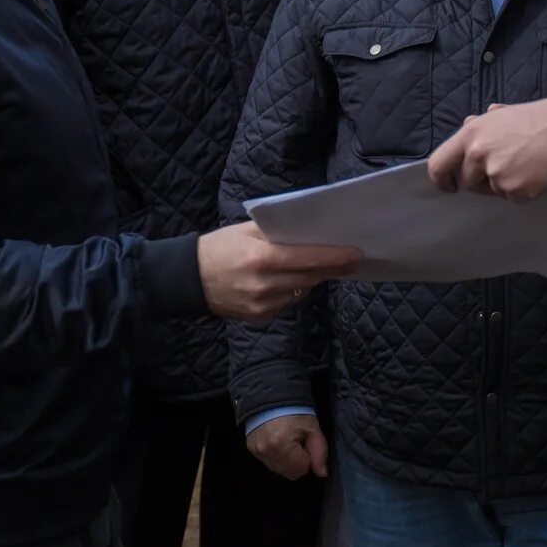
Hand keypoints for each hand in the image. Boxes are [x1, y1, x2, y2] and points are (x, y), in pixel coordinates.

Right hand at [197, 224, 359, 322]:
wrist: (191, 279)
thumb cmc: (221, 247)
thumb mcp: (247, 230)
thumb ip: (278, 232)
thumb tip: (313, 232)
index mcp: (261, 257)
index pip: (307, 258)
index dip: (335, 257)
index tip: (356, 253)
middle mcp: (264, 284)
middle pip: (310, 276)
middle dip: (332, 267)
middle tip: (350, 259)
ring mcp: (262, 304)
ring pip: (302, 290)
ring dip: (313, 278)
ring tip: (320, 265)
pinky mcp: (260, 317)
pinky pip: (288, 301)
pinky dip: (293, 289)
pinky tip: (288, 279)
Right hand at [247, 414, 329, 480]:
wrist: (271, 394)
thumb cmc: (295, 409)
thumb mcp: (312, 427)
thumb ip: (320, 451)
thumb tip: (322, 473)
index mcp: (282, 445)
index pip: (302, 469)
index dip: (308, 457)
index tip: (306, 442)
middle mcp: (266, 451)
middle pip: (289, 473)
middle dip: (298, 462)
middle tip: (298, 443)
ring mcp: (257, 451)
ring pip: (279, 470)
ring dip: (287, 461)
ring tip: (288, 441)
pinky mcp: (251, 449)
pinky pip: (269, 462)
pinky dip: (276, 456)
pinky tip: (278, 441)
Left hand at [426, 93, 546, 200]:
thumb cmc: (540, 119)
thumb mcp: (504, 114)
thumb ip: (481, 125)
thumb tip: (468, 125)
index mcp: (471, 134)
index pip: (439, 163)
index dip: (442, 178)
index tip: (450, 184)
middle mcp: (477, 154)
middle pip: (466, 181)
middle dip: (480, 180)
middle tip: (504, 168)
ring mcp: (494, 174)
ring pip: (489, 190)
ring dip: (501, 184)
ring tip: (524, 165)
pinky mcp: (513, 190)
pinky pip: (510, 197)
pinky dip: (520, 190)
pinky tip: (535, 173)